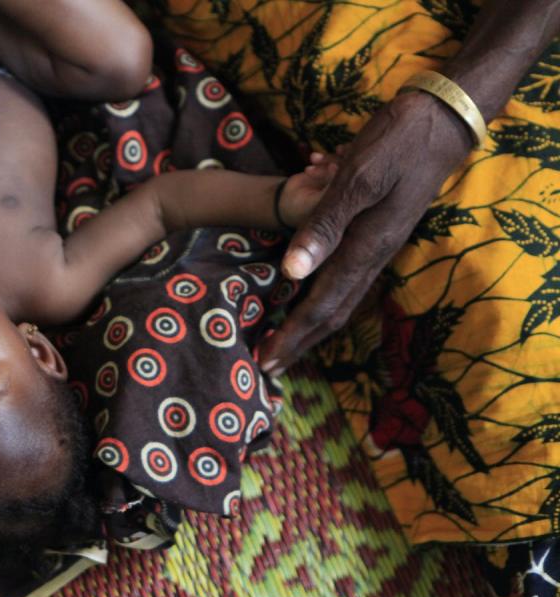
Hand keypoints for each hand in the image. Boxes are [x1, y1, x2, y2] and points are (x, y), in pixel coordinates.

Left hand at [257, 90, 474, 374]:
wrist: (444, 118)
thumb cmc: (398, 142)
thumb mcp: (358, 177)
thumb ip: (324, 225)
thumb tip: (292, 273)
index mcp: (366, 247)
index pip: (322, 306)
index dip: (292, 335)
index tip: (265, 361)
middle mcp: (374, 254)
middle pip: (333, 311)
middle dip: (299, 339)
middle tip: (268, 363)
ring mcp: (379, 244)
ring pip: (340, 295)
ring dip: (310, 318)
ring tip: (284, 335)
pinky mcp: (379, 231)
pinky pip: (346, 271)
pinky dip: (322, 287)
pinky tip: (304, 283)